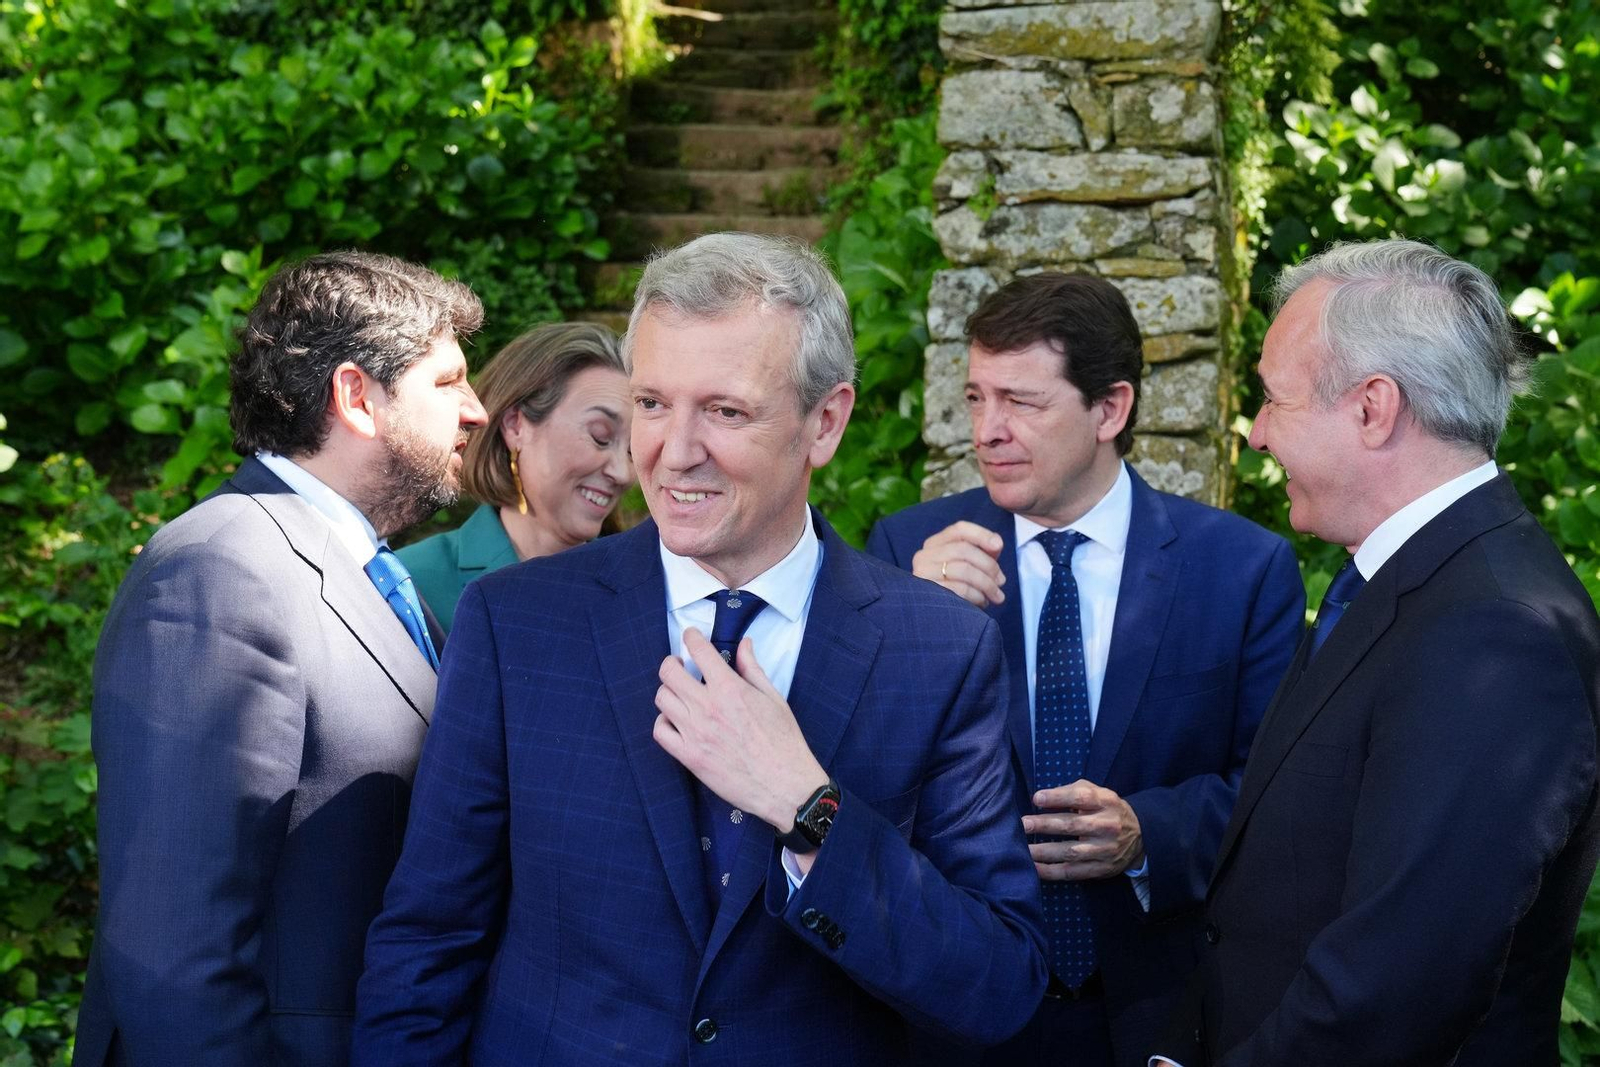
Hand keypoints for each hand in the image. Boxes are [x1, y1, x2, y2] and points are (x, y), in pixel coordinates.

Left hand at [654, 627, 827, 836]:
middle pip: (668, 672)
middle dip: (672, 662)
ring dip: (669, 691)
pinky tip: (677, 720)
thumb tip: (744, 644)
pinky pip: (660, 731)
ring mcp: (695, 733)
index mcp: (730, 689)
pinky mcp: (690, 757)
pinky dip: (664, 721)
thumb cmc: (784, 742)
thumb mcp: (773, 698)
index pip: (698, 650)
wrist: (785, 786)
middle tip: (680, 665)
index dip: (691, 637)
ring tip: (680, 694)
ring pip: (661, 699)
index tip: (691, 636)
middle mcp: (707, 708)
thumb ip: (752, 668)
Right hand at [911, 520, 1005, 606]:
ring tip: (996, 595)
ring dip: (986, 583)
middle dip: (988, 565)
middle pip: (964, 549)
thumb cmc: (956, 587)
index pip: (959, 530)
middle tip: (1001, 581)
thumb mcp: (971, 565)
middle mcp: (924, 555)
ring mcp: (923, 574)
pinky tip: (982, 602)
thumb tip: (997, 543)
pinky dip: (976, 595)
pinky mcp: (927, 592)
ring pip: (963, 569)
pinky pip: (959, 589)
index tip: (999, 546)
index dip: (981, 535)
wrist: (935, 616)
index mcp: (935, 544)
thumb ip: (984, 551)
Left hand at [1022, 780, 1143, 880]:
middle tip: (1023, 824)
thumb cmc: (1106, 810)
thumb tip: (1041, 798)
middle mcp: (1107, 826)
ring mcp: (1105, 850)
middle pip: (1074, 825)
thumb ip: (1072, 791)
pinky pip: (1073, 873)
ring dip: (1045, 851)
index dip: (1058, 797)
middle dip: (1046, 825)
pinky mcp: (1101, 869)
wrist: (1140, 836)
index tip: (1036, 798)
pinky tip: (1035, 868)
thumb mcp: (1098, 793)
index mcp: (1106, 802)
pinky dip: (1052, 872)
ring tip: (1024, 849)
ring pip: (1071, 852)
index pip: (1082, 797)